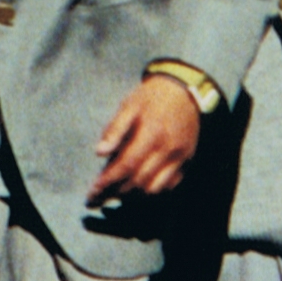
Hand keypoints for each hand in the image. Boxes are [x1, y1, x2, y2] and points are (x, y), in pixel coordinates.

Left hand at [90, 74, 201, 201]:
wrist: (182, 89)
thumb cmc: (152, 96)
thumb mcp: (129, 105)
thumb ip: (115, 129)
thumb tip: (100, 153)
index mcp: (152, 133)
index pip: (128, 164)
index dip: (110, 178)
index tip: (95, 187)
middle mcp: (168, 148)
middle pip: (140, 179)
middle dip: (118, 188)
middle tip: (103, 190)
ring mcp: (180, 156)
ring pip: (155, 187)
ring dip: (135, 191)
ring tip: (120, 187)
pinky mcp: (187, 159)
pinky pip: (170, 183)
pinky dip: (154, 187)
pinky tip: (141, 181)